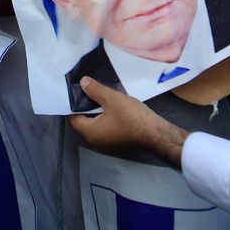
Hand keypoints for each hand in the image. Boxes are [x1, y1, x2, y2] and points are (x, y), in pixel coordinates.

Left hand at [68, 77, 187, 166]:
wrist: (155, 134)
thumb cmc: (132, 117)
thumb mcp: (112, 99)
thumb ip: (95, 90)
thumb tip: (82, 83)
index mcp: (90, 133)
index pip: (73, 118)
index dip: (74, 104)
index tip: (80, 91)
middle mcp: (95, 142)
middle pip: (84, 122)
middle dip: (87, 107)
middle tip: (92, 91)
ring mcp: (106, 146)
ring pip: (96, 127)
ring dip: (98, 114)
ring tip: (103, 98)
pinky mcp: (117, 145)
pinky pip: (106, 131)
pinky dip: (106, 121)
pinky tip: (113, 110)